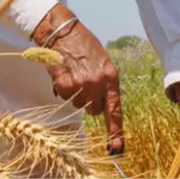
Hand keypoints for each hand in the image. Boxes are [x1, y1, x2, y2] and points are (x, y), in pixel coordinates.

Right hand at [31, 4, 124, 153]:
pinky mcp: (64, 85)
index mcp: (111, 77)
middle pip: (94, 110)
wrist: (63, 31)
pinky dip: (62, 88)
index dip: (115, 131)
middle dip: (90, 102)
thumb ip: (105, 82)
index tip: (116, 148)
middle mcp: (98, 83)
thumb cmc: (84, 45)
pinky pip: (64, 97)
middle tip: (84, 83)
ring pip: (78, 104)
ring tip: (73, 73)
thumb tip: (102, 104)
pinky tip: (63, 73)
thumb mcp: (102, 61)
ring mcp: (80, 85)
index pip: (115, 109)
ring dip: (75, 94)